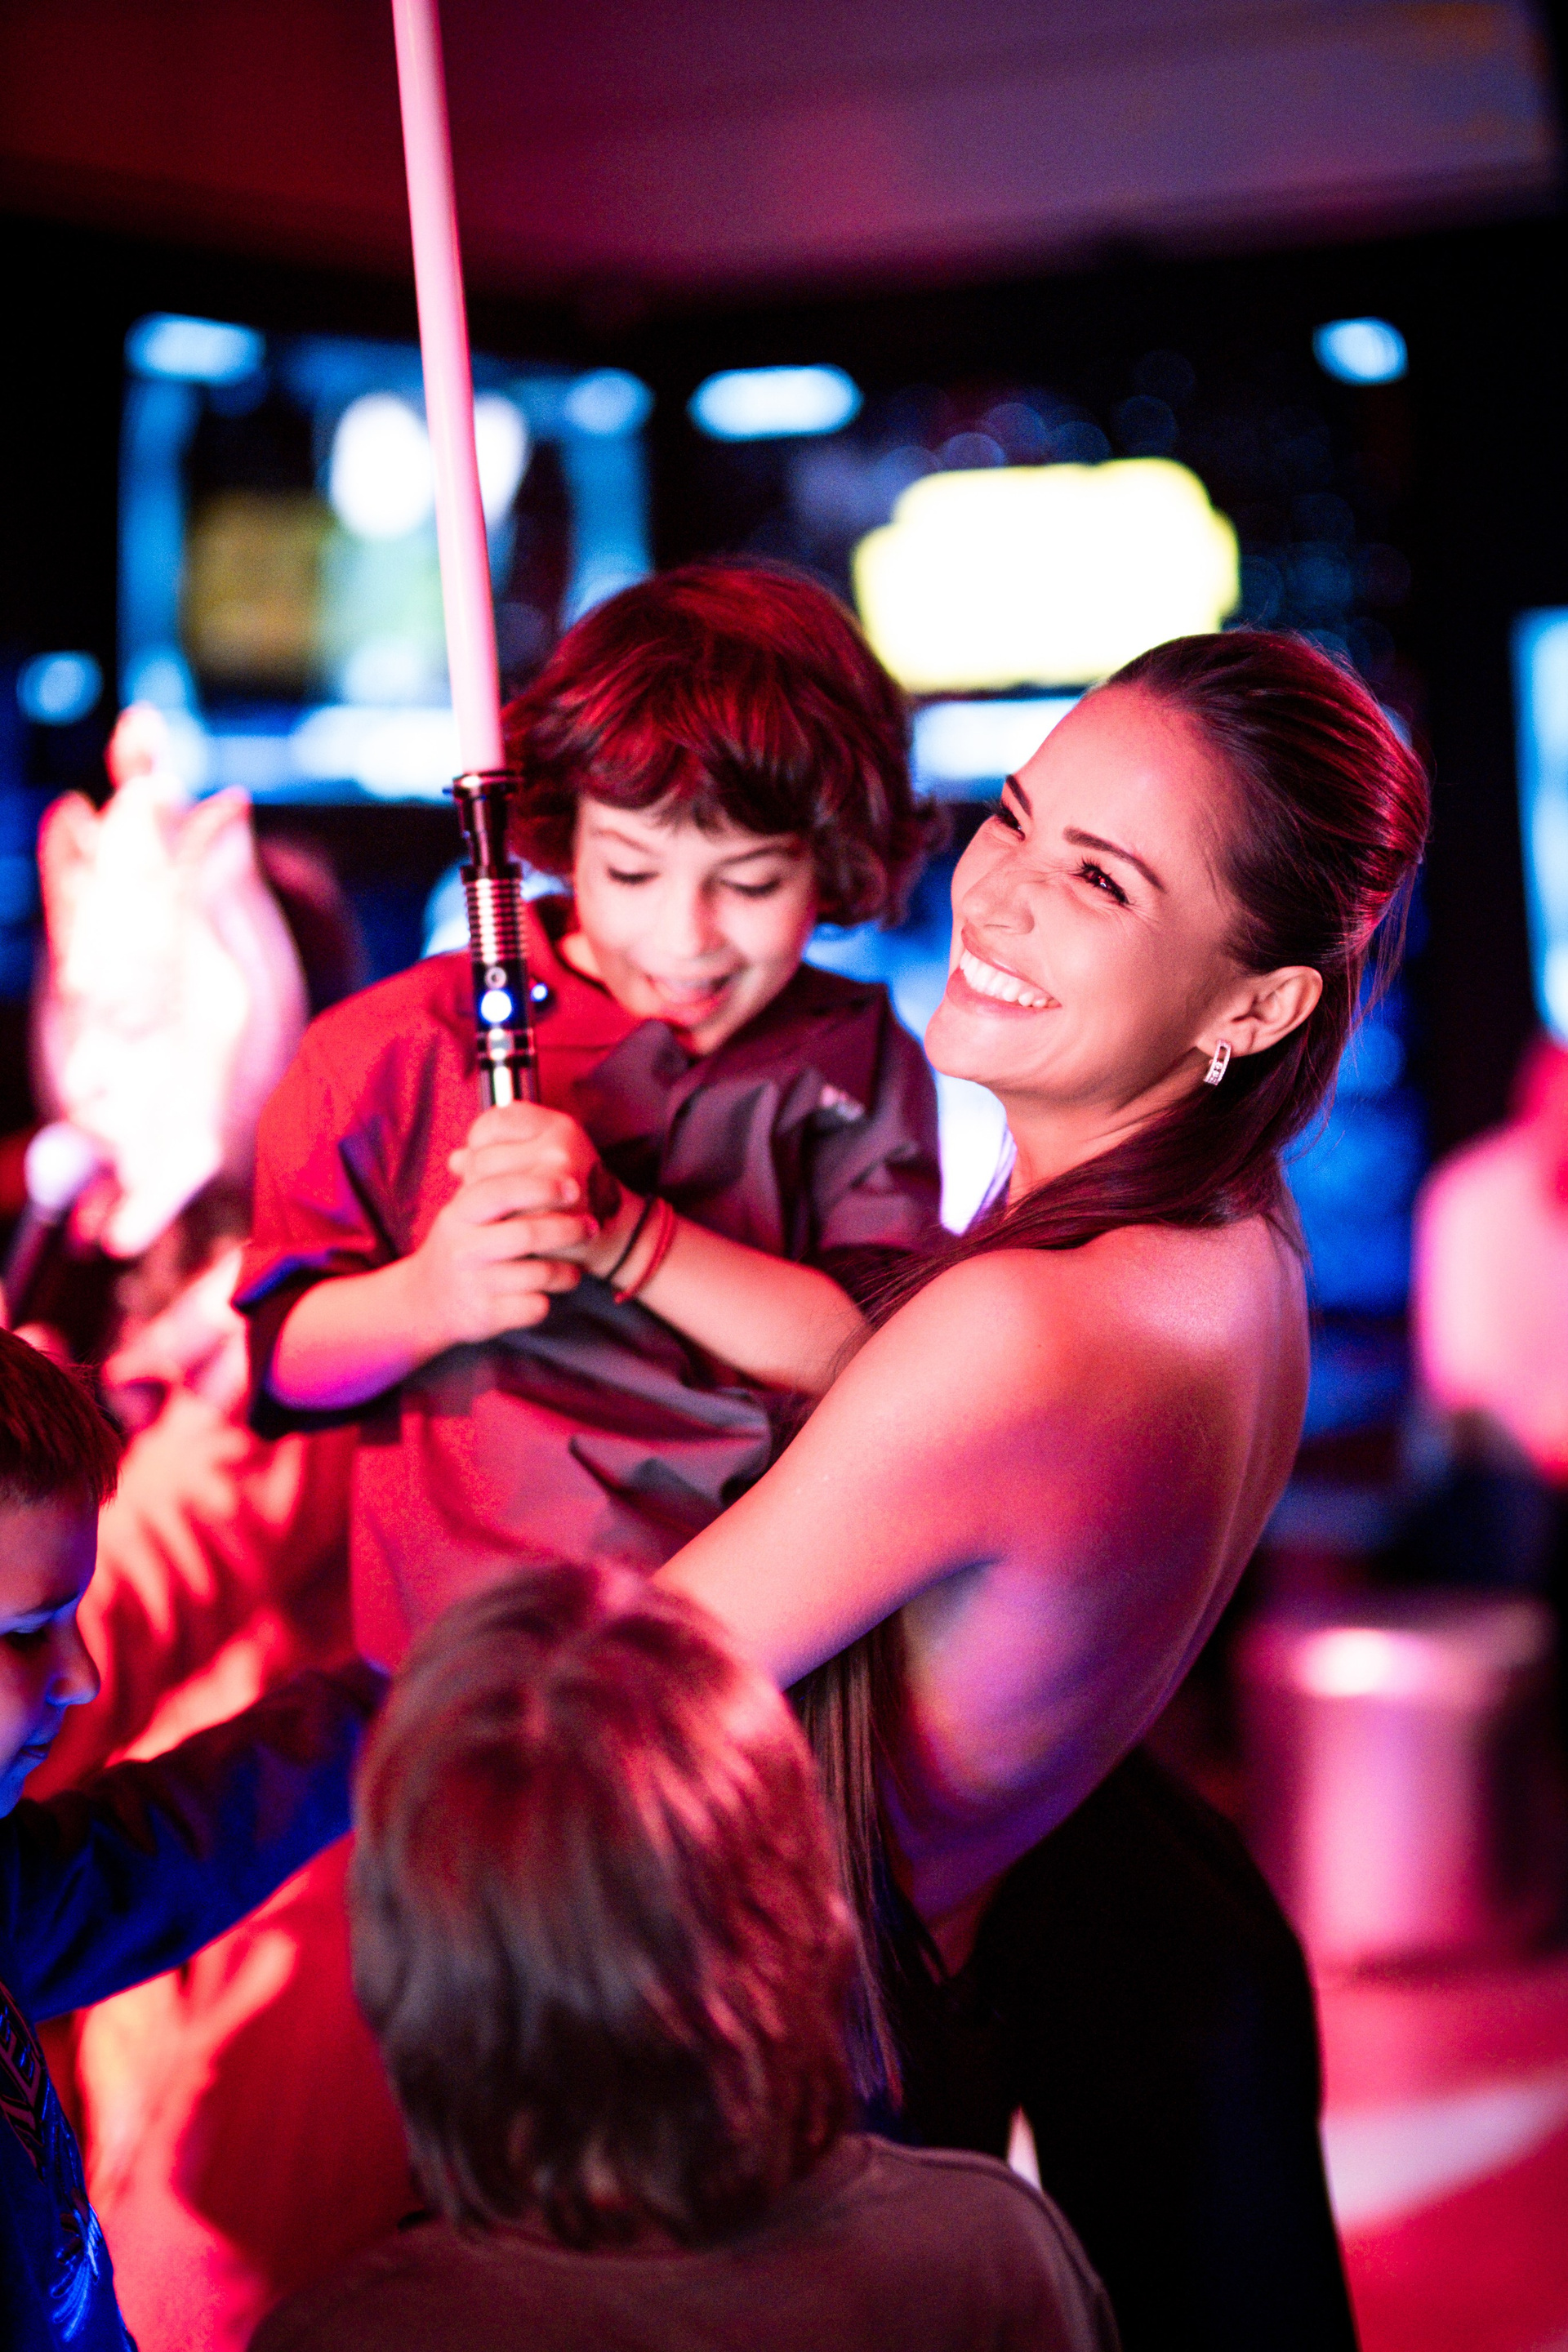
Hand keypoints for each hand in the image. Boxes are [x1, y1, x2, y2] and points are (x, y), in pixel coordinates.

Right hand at [405, 1111, 602, 1348]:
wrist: (425, 1300)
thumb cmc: (463, 1243)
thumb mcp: (465, 1210)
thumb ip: (496, 1181)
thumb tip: (542, 1148)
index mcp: (460, 1214)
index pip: (500, 1192)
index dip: (540, 1187)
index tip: (572, 1186)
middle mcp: (464, 1248)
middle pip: (527, 1233)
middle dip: (568, 1229)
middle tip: (590, 1226)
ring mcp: (475, 1283)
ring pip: (538, 1274)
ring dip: (567, 1271)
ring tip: (574, 1268)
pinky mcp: (486, 1316)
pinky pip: (534, 1307)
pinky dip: (548, 1301)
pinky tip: (549, 1293)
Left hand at [447, 1102, 635, 1280]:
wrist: (615, 1234)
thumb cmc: (573, 1193)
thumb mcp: (546, 1156)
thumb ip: (499, 1150)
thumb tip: (453, 1160)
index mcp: (558, 1125)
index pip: (496, 1119)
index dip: (479, 1139)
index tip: (484, 1157)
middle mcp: (559, 1147)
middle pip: (482, 1158)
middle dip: (476, 1179)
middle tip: (493, 1195)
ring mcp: (556, 1182)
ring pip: (485, 1189)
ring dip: (482, 1203)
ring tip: (502, 1210)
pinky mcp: (551, 1217)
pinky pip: (500, 1218)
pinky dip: (497, 1225)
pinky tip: (508, 1227)